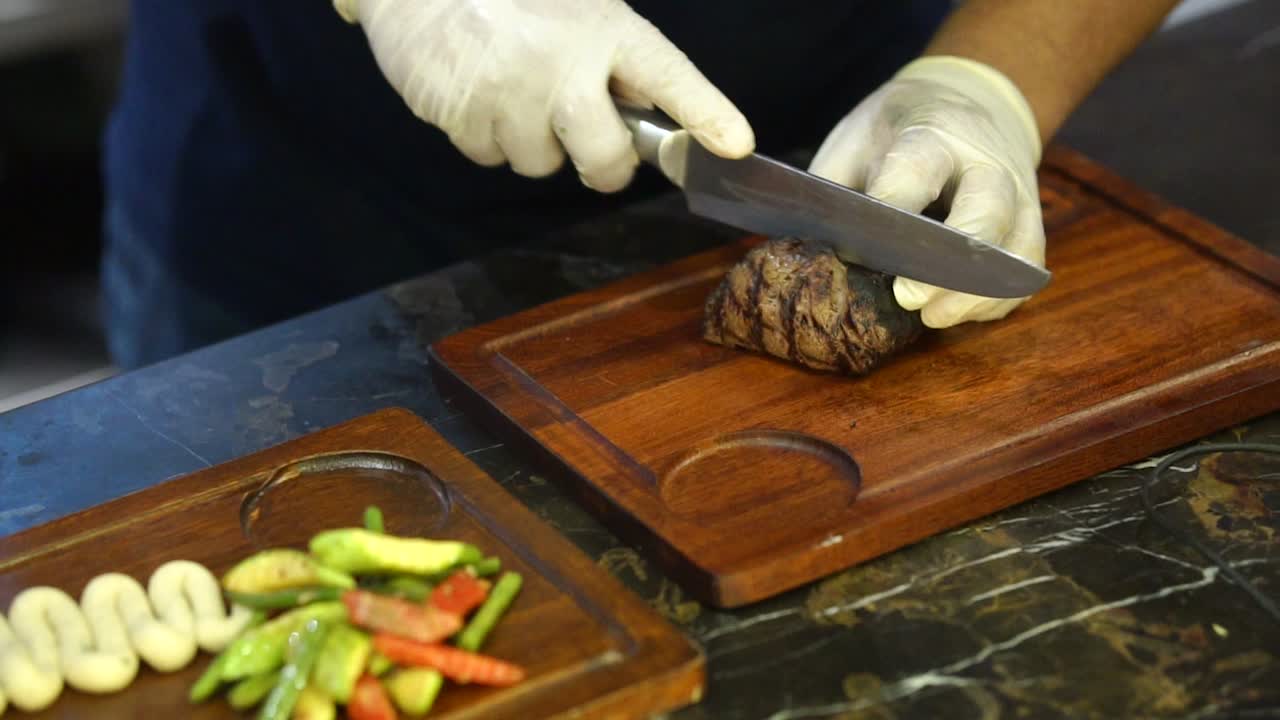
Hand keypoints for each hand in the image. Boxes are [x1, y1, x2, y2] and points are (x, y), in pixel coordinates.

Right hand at [333, 0, 753, 191]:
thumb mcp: (575, 9)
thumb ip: (613, 57)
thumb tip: (644, 112)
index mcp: (603, 28)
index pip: (667, 74)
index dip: (703, 111)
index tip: (735, 144)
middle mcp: (563, 64)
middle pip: (605, 158)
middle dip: (602, 167)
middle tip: (590, 147)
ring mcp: (511, 95)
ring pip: (541, 164)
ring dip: (530, 141)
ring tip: (508, 88)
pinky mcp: (465, 117)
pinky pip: (490, 157)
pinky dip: (485, 136)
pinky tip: (476, 93)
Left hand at [808, 56, 1045, 328]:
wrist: (969, 96)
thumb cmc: (900, 128)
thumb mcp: (857, 137)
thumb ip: (836, 184)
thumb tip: (809, 241)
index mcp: (933, 133)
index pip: (917, 168)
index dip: (894, 206)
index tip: (864, 243)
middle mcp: (986, 162)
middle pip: (988, 210)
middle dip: (950, 261)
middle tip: (908, 297)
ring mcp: (1019, 193)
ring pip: (1017, 247)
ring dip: (978, 291)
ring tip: (932, 317)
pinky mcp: (1030, 222)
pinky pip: (1026, 268)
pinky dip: (996, 298)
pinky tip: (958, 312)